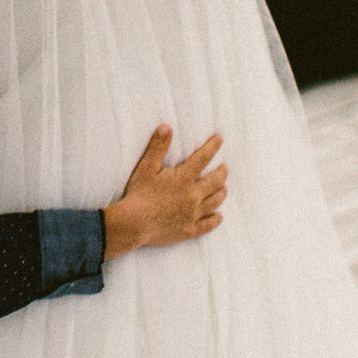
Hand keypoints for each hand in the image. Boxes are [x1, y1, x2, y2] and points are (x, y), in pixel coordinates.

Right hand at [102, 126, 226, 260]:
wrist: (133, 224)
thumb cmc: (138, 194)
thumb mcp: (146, 167)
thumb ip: (158, 147)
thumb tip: (167, 127)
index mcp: (183, 179)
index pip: (203, 158)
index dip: (212, 146)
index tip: (219, 139)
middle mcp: (193, 195)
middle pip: (215, 181)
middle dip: (222, 172)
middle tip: (224, 168)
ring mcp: (192, 214)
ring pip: (215, 202)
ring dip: (221, 193)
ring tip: (224, 188)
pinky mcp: (189, 230)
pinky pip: (208, 225)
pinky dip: (215, 220)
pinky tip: (219, 216)